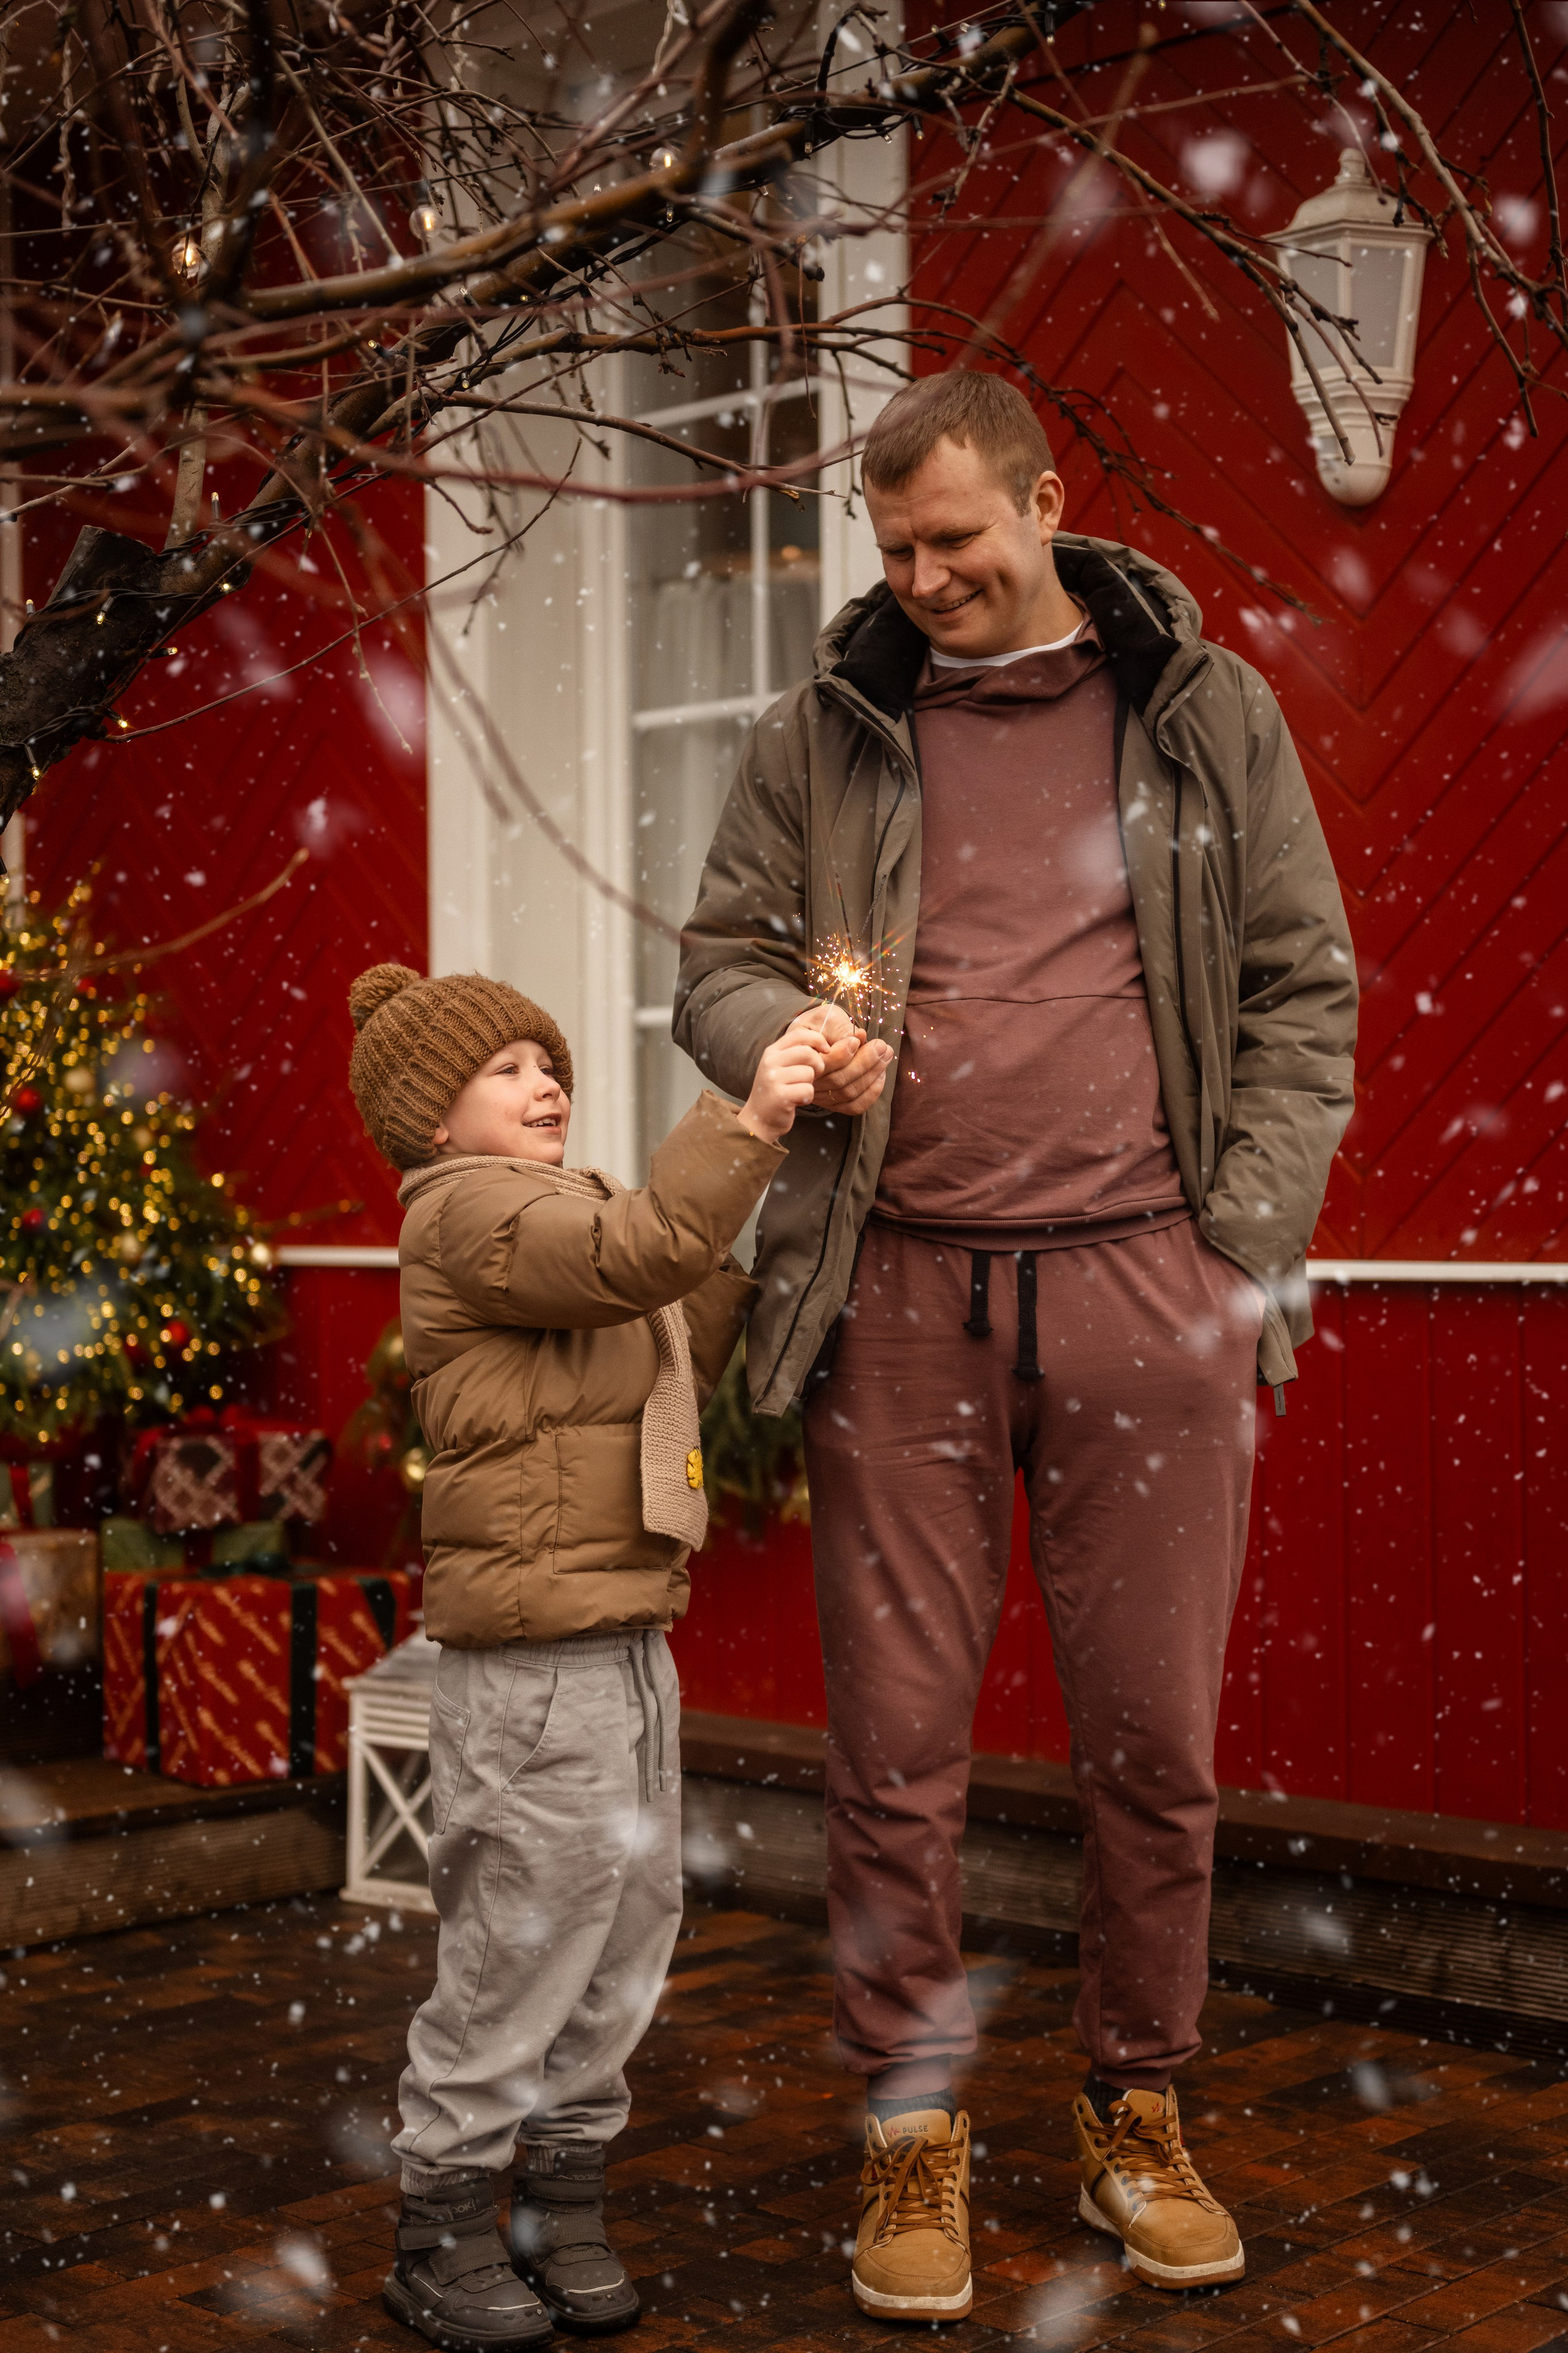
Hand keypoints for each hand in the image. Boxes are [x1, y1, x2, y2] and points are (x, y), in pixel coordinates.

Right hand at [738, 1028, 826, 1142]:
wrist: (759, 1119)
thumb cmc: (777, 1091)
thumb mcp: (781, 1067)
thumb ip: (797, 1053)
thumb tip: (826, 1045)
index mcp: (772, 1052)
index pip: (799, 1034)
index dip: (818, 1039)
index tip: (826, 1050)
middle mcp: (770, 1063)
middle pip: (808, 1053)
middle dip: (818, 1065)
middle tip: (814, 1075)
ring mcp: (773, 1079)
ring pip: (809, 1073)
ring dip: (810, 1084)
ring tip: (798, 1090)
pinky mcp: (780, 1096)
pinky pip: (808, 1090)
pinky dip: (807, 1097)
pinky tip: (797, 1101)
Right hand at [791, 1001, 894, 1117]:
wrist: (811, 1040)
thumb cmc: (819, 1025)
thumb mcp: (824, 1018)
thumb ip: (839, 1028)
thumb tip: (860, 1037)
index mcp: (798, 1058)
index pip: (823, 1063)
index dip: (844, 1053)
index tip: (859, 1039)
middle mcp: (806, 1081)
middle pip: (838, 1080)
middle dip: (865, 1062)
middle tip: (882, 1046)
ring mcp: (818, 1095)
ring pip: (848, 1093)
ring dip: (873, 1075)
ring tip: (886, 1055)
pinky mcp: (831, 1103)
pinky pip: (853, 1106)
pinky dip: (871, 1093)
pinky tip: (880, 1076)